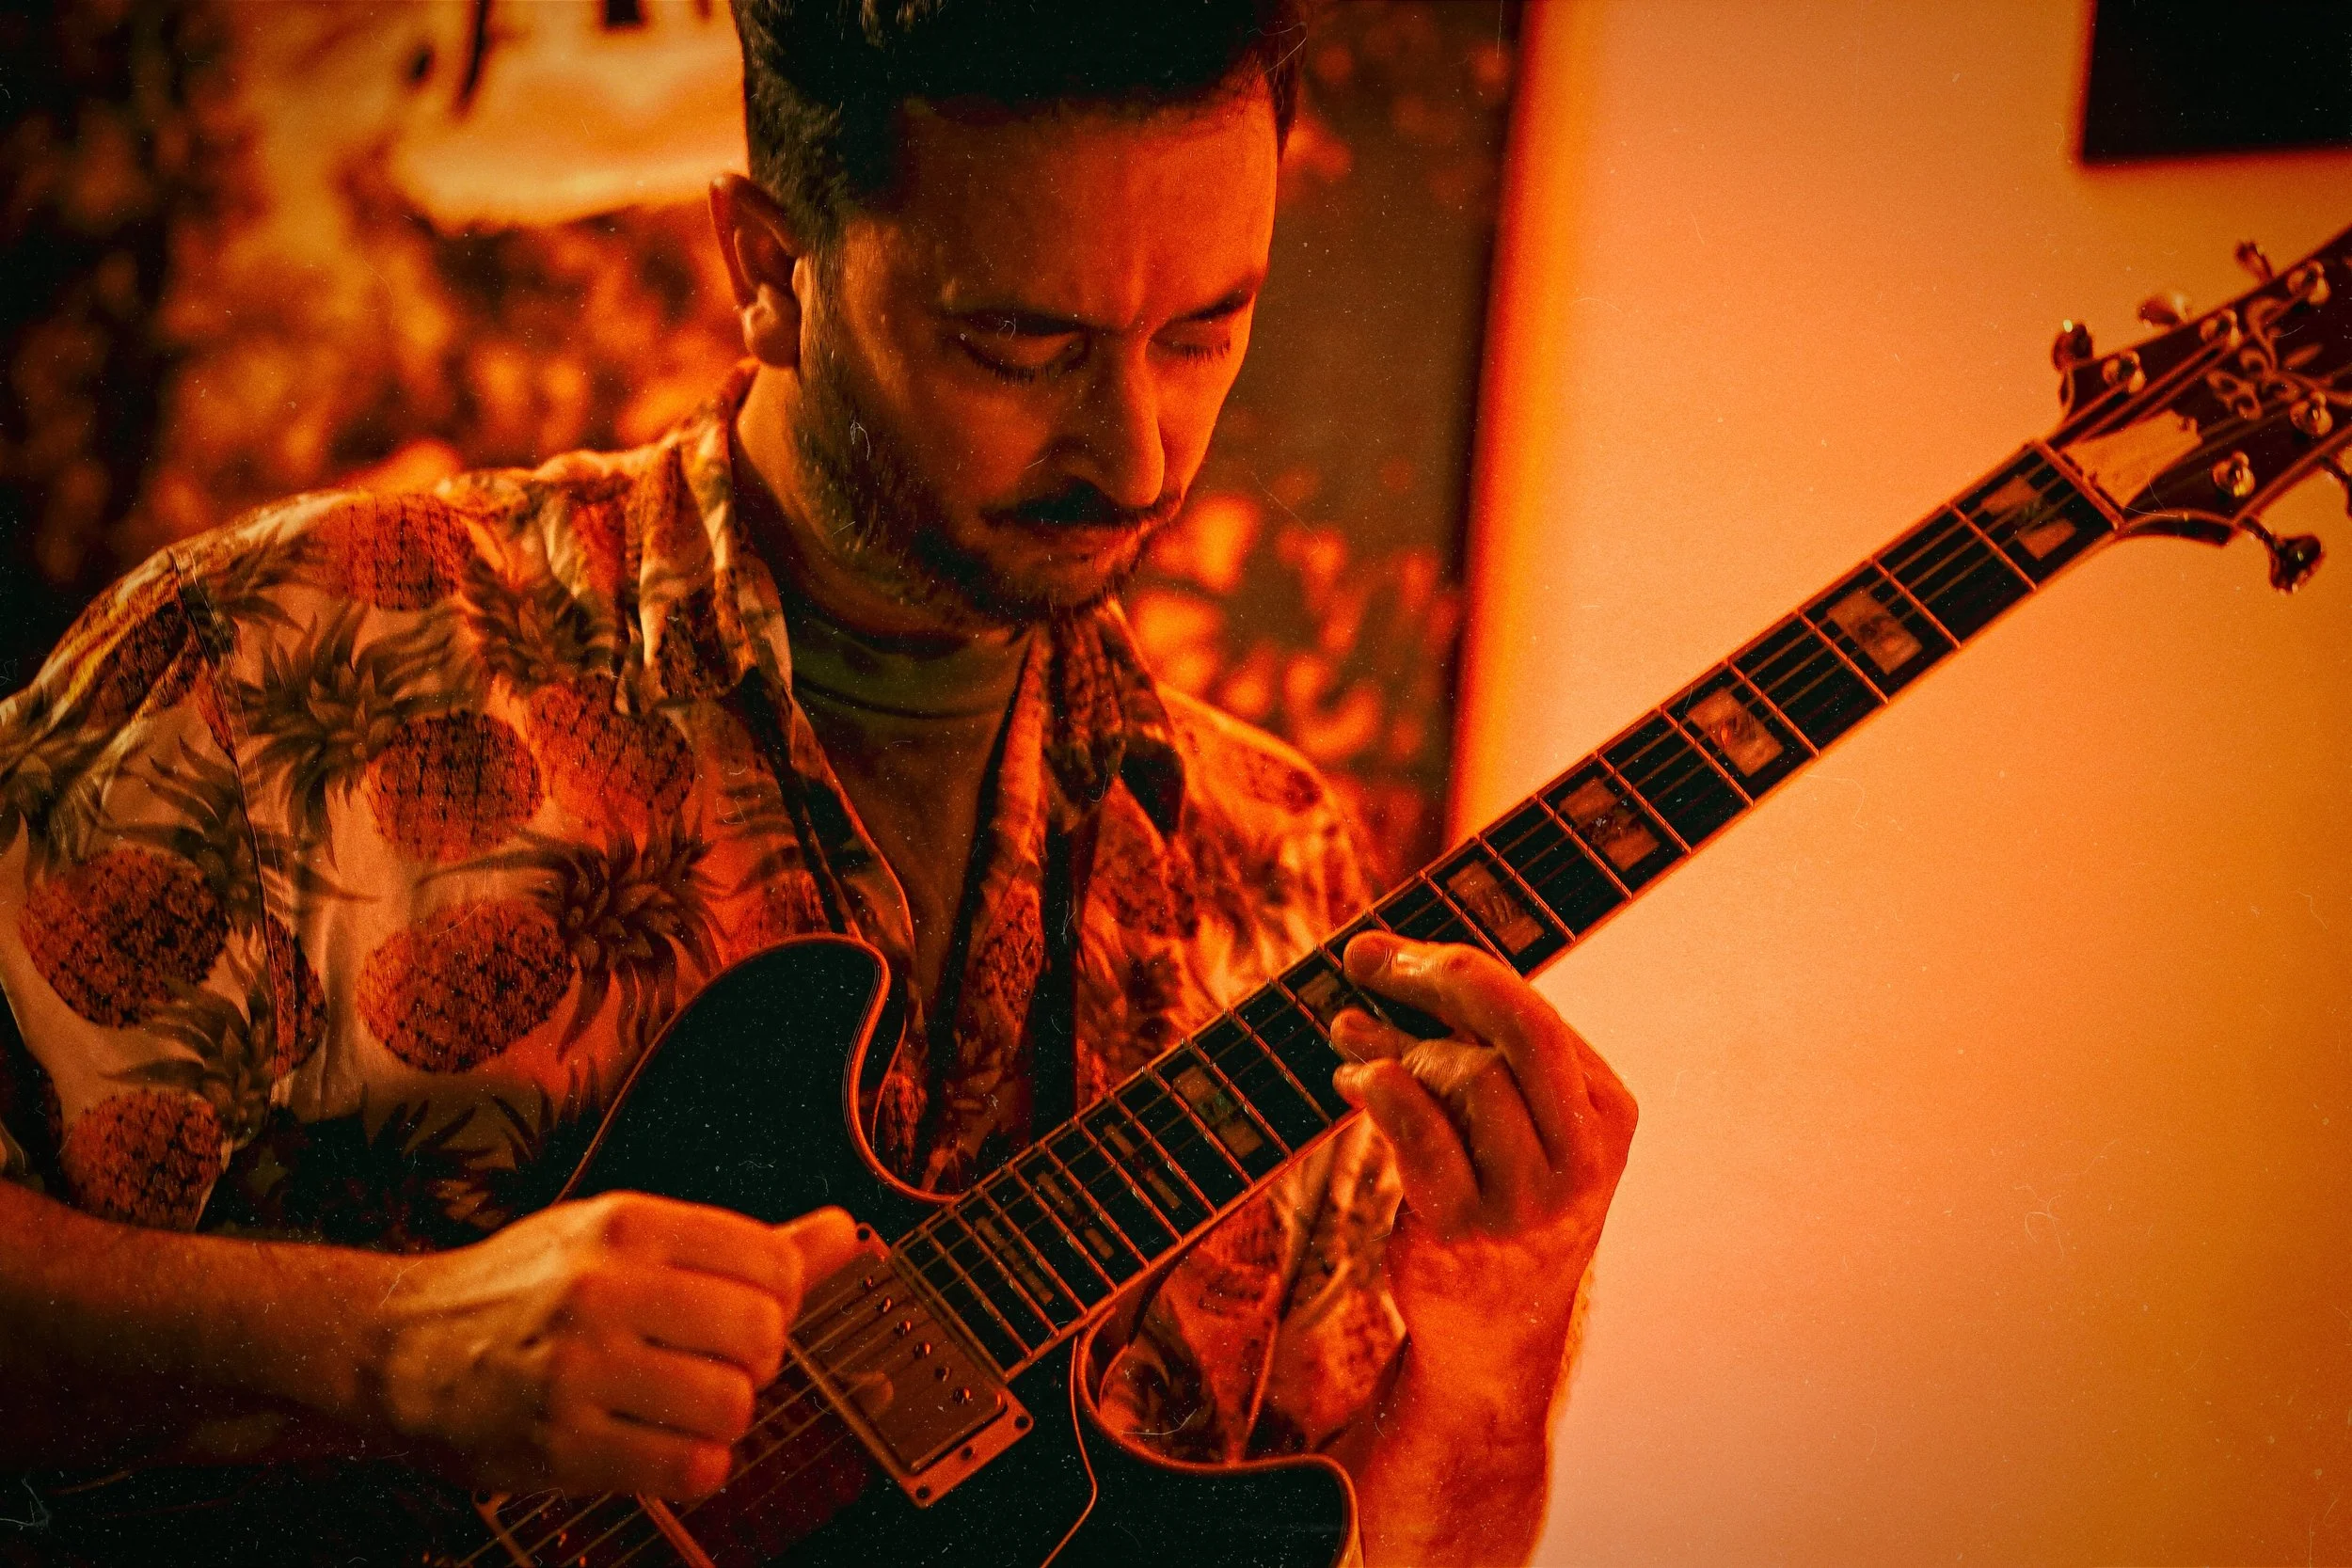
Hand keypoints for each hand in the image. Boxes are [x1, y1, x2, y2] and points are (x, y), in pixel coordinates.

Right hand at [372, 1192, 860, 1499]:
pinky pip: (692, 1467)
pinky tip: (661, 1441)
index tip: (740, 1309)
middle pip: (762, 1334)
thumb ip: (740, 1244)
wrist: (404, 1345)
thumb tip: (845, 1231)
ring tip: (680, 1401)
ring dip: (724, 1415)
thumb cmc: (531, 1288)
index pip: (773, 1263)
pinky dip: (696, 1464)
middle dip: (755, 1358)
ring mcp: (580, 1369)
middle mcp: (604, 1289)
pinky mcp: (563, 1445)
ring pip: (733, 1404)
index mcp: (628, 1226)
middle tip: (713, 1361)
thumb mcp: (626, 1237)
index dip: (777, 1298)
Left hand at [1333, 933, 1635, 1401]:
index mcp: (1608, 1113)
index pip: (1535, 1012)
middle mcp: (1583, 1156)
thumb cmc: (1498, 1201)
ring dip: (1392, 1044)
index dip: (1453, 966)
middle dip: (1435, 977)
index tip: (1387, 949)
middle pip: (1520, 1026)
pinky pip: (1419, 1131)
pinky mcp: (1466, 1231)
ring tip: (1348, 1036)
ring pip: (1466, 1074)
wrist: (1495, 1332)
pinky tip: (1352, 1080)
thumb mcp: (1522, 1127)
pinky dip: (1379, 1087)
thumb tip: (1392, 960)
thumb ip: (1484, 1052)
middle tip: (1364, 958)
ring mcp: (1528, 1199)